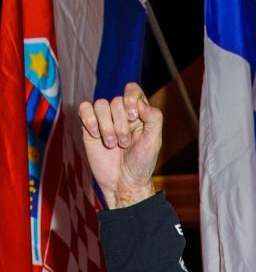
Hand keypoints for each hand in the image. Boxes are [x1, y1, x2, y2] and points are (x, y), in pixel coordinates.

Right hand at [78, 81, 161, 208]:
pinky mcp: (89, 126)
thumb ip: (154, 119)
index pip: (132, 90)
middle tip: (124, 143)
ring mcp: (105, 119)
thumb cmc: (141, 163)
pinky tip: (95, 135)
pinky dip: (89, 120)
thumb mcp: (154, 142)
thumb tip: (143, 104)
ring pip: (100, 105)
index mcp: (139, 113)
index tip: (133, 115)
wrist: (122, 182)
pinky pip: (84, 109)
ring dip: (106, 126)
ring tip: (112, 144)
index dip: (131, 98)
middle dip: (120, 124)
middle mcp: (121, 113)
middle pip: (116, 101)